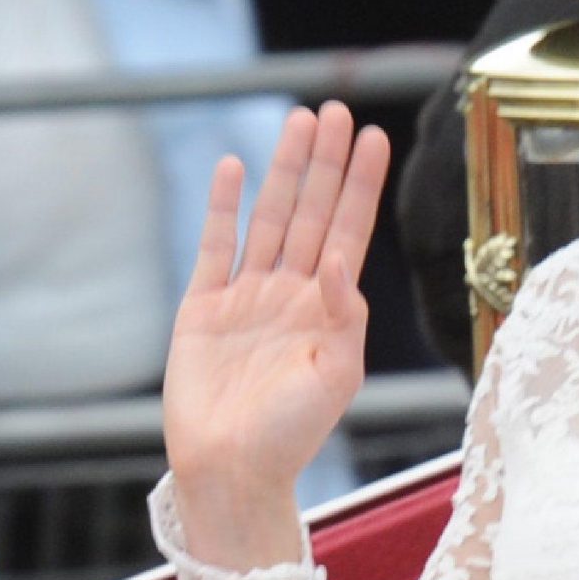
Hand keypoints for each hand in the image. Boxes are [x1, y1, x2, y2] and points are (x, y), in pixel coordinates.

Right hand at [163, 103, 389, 566]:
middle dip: (326, 162)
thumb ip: (347, 318)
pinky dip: (223, 208)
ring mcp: (246, 296)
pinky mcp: (202, 307)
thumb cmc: (291, 435)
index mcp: (329, 310)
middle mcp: (291, 294)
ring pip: (269, 218)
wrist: (230, 470)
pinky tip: (235, 168)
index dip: (360, 185)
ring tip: (299, 121)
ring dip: (284, 171)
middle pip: (312, 212)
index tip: (376, 137)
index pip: (350, 232)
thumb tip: (345, 259)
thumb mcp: (337, 378)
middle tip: (338, 109)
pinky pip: (215, 247)